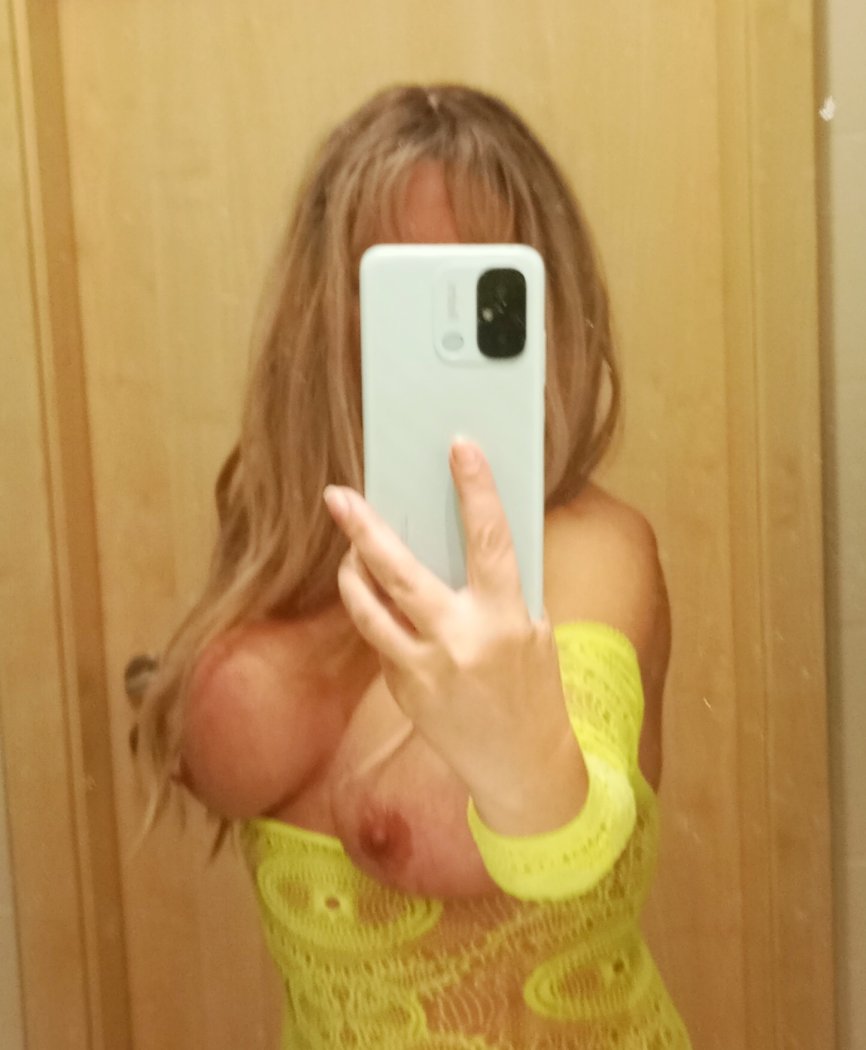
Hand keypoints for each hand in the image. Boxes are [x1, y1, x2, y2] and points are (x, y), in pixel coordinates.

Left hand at [323, 439, 587, 834]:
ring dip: (352, 572)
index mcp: (506, 618)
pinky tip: (388, 611)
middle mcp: (461, 642)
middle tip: (337, 495)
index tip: (459, 447)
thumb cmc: (535, 692)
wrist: (524, 771)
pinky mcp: (404, 691)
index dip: (475, 488)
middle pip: (399, 572)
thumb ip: (497, 591)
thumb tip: (458, 544)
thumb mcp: (533, 633)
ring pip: (369, 608)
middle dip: (363, 528)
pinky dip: (380, 617)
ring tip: (348, 549)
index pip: (489, 539)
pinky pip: (381, 641)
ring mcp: (425, 670)